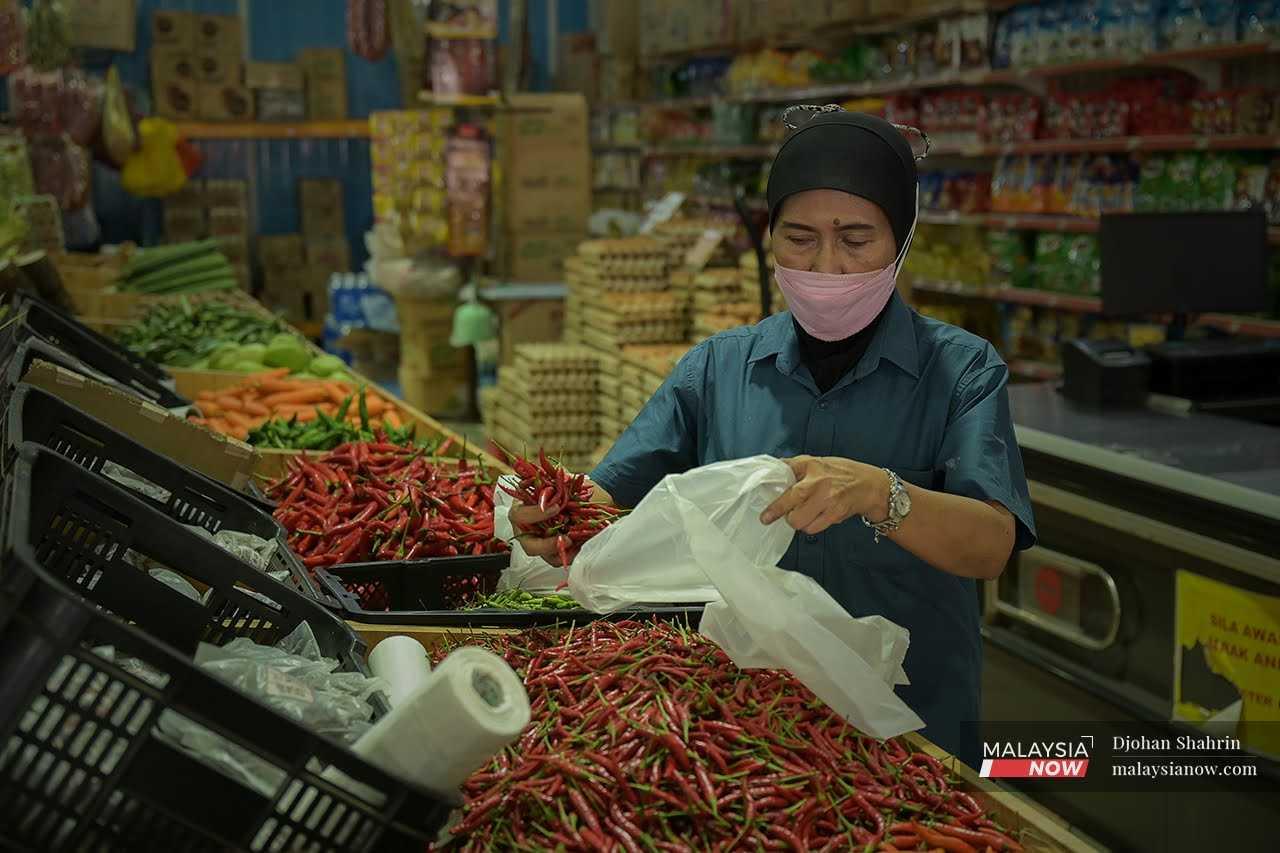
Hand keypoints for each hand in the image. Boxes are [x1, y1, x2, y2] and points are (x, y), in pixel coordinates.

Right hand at [507, 476, 604, 566]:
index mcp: (522, 508)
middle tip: (566, 539)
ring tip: (577, 543)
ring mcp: (539, 541)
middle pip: (528, 544)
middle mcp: (527, 528)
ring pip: (544, 556)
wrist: (583, 497)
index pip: (518, 515)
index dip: (534, 514)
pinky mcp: (551, 550)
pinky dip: (569, 555)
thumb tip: (560, 473)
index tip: (555, 507)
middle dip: (545, 545)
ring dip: (560, 552)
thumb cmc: (564, 487)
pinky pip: (556, 559)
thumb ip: (557, 478)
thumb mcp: (561, 479)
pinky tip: (580, 546)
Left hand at [760, 456, 888, 534]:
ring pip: (798, 520)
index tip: (759, 501)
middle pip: (789, 500)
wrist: (871, 485)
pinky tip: (815, 518)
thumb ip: (796, 466)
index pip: (784, 471)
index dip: (770, 484)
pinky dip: (810, 527)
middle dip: (776, 512)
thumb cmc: (842, 473)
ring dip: (797, 521)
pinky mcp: (834, 513)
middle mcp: (818, 480)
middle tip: (769, 517)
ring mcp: (827, 497)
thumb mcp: (818, 462)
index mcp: (810, 464)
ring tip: (802, 514)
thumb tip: (772, 470)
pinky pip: (812, 528)